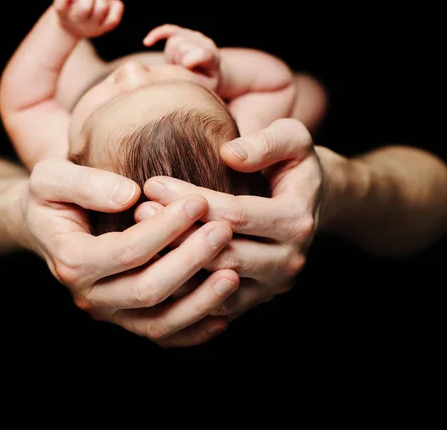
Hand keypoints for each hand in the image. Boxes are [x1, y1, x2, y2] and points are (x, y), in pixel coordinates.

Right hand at [22, 158, 238, 346]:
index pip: (128, 251)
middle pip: (147, 290)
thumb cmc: (53, 196)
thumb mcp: (52, 179)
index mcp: (72, 261)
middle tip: (225, 230)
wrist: (46, 225)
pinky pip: (163, 335)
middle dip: (190, 260)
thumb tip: (129, 195)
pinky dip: (194, 329)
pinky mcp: (126, 320)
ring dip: (200, 301)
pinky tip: (224, 312)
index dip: (166, 228)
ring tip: (235, 271)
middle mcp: (89, 296)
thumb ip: (85, 184)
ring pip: (159, 322)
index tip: (198, 201)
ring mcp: (109, 313)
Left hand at [54, 0, 123, 36]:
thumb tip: (111, 2)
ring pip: (85, 6)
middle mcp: (88, 26)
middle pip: (101, 7)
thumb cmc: (89, 16)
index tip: (106, 4)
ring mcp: (74, 19)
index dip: (113, 7)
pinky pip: (62, 0)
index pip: (114, 19)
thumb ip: (111, 6)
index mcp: (100, 27)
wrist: (66, 28)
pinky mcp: (61, 12)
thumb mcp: (103, 15)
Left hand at [136, 118, 321, 319]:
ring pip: (214, 287)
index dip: (191, 199)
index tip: (153, 183)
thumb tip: (229, 154)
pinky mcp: (253, 301)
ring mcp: (270, 287)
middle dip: (177, 234)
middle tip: (140, 210)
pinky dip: (181, 289)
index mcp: (297, 222)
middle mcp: (288, 261)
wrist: (306, 201)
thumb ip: (267, 143)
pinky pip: (211, 306)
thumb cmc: (290, 164)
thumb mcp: (292, 140)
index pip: (236, 215)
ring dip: (174, 263)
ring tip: (139, 235)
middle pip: (223, 255)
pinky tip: (153, 264)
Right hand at [143, 24, 220, 89]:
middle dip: (177, 63)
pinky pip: (167, 30)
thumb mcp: (204, 87)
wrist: (207, 72)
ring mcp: (192, 36)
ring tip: (179, 67)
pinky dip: (157, 35)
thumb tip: (181, 67)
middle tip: (182, 74)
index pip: (204, 53)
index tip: (186, 64)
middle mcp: (203, 42)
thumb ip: (195, 81)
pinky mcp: (181, 32)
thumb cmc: (203, 83)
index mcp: (212, 58)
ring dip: (172, 58)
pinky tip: (147, 42)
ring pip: (173, 43)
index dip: (194, 56)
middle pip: (182, 48)